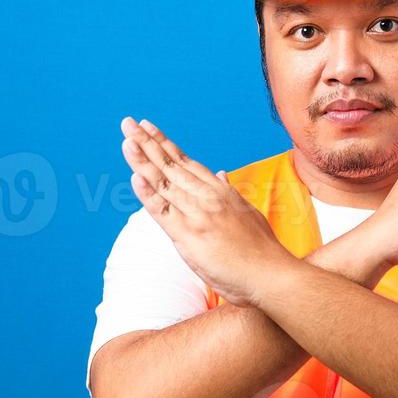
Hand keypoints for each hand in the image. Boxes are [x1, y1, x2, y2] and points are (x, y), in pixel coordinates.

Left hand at [121, 116, 292, 306]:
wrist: (271, 274)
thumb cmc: (261, 250)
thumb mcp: (248, 212)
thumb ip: (230, 192)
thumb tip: (223, 174)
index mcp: (220, 191)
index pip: (186, 162)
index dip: (165, 144)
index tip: (149, 128)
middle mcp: (208, 197)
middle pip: (171, 165)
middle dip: (147, 142)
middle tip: (128, 123)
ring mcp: (198, 214)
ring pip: (164, 183)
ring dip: (142, 160)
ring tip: (127, 140)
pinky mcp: (189, 235)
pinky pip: (163, 212)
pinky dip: (147, 194)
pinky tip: (135, 177)